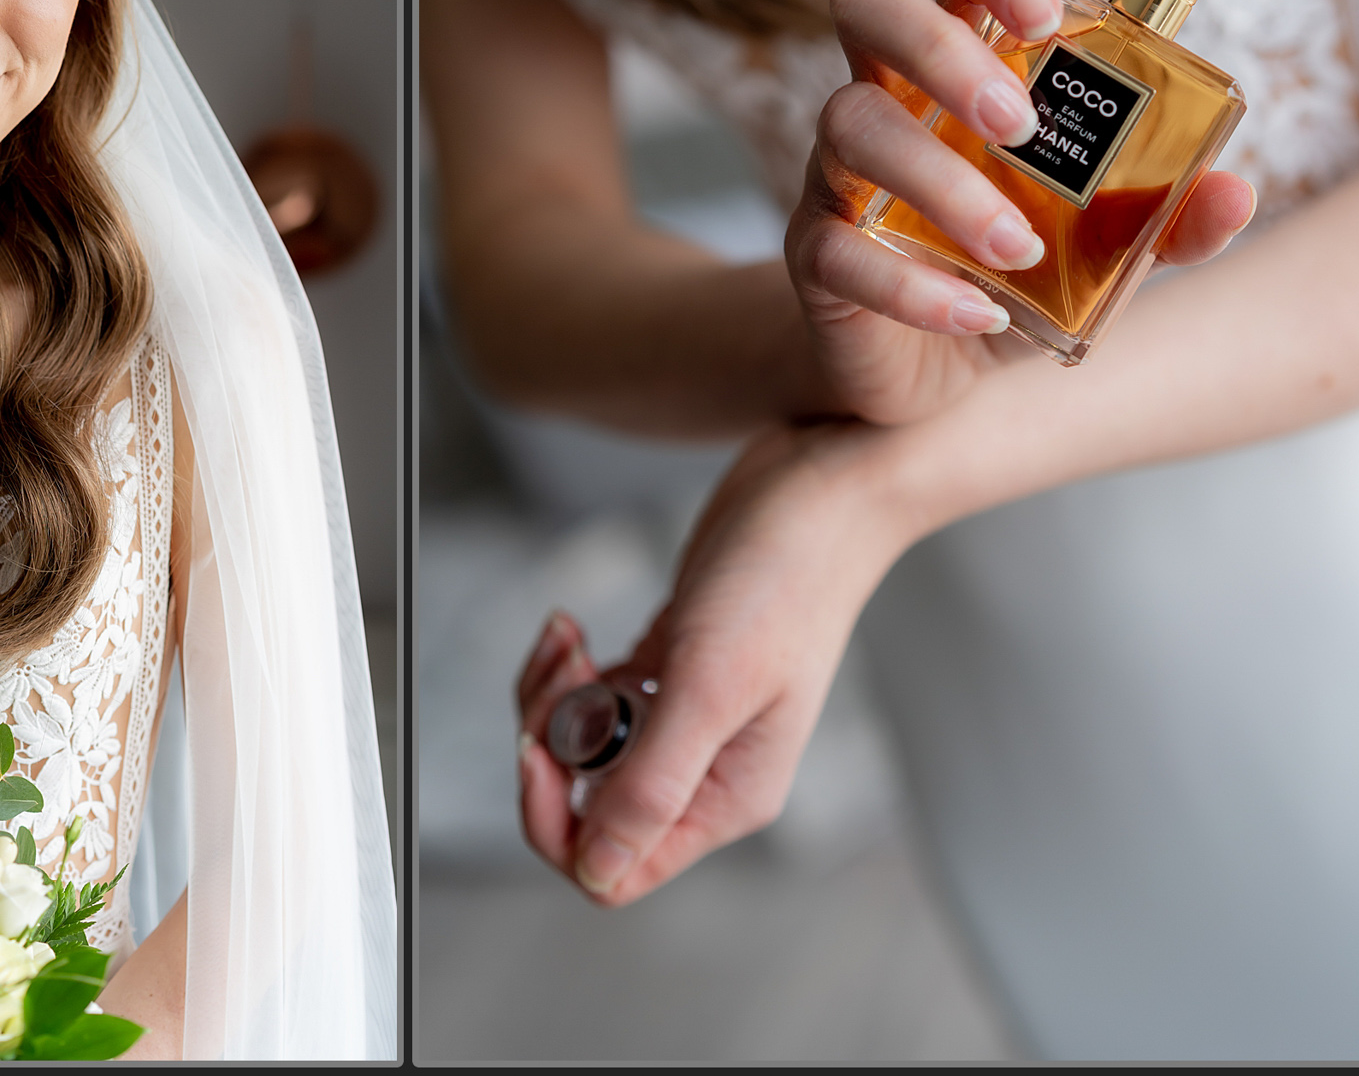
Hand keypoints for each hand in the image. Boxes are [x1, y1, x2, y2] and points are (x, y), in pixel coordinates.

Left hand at [515, 421, 907, 904]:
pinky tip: (572, 627)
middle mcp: (705, 771)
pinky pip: (591, 698)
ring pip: (580, 748)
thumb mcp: (713, 685)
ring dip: (554, 697)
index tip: (539, 747)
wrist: (819, 488)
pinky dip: (569, 667)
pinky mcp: (668, 672)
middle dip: (550, 743)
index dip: (556, 821)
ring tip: (570, 639)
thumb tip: (599, 871)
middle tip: (565, 672)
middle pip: (584, 806)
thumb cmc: (785, 578)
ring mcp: (684, 720)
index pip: (614, 867)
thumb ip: (654, 783)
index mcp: (726, 798)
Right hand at [786, 0, 1255, 424]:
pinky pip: (836, 249)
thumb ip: (1161, 217)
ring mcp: (839, 172)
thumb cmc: (1016, 277)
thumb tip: (1232, 193)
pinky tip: (975, 311)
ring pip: (851, 125)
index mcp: (961, 66)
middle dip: (940, 46)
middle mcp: (889, 97)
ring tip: (1017, 248)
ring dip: (944, 182)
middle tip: (1019, 123)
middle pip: (871, 4)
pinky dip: (911, 285)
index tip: (1045, 17)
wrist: (935, 376)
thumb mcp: (1104, 250)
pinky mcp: (813, 254)